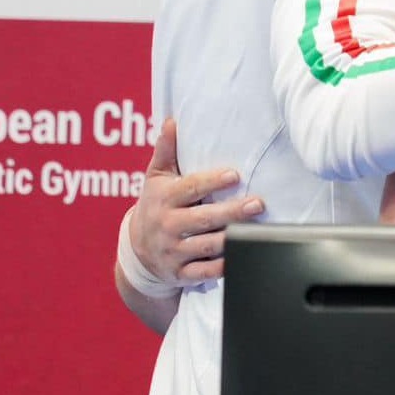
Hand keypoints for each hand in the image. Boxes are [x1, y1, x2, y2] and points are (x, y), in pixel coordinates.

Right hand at [126, 119, 261, 285]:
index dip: (211, 182)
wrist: (136, 250)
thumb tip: (171, 121)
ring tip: (257, 231)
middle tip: (258, 204)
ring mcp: (173, 251)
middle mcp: (167, 226)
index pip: (190, 189)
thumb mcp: (156, 177)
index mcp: (164, 199)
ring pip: (206, 246)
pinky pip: (203, 272)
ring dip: (232, 239)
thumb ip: (165, 151)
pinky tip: (241, 258)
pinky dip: (222, 268)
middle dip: (231, 212)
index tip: (234, 176)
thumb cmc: (155, 204)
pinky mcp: (180, 273)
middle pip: (203, 219)